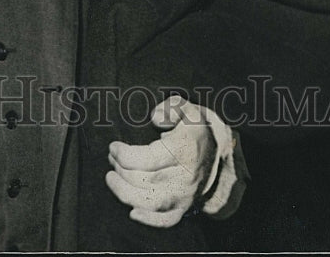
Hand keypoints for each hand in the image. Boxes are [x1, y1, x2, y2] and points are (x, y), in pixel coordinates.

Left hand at [106, 98, 218, 226]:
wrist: (218, 154)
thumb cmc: (196, 130)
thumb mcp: (187, 109)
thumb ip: (171, 108)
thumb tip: (155, 118)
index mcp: (186, 150)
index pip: (149, 158)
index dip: (125, 155)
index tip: (113, 147)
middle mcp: (186, 176)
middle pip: (145, 179)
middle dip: (121, 170)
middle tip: (111, 158)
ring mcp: (185, 195)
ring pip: (151, 202)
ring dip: (125, 193)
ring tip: (111, 178)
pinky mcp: (184, 207)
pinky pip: (166, 220)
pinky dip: (149, 220)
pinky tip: (133, 213)